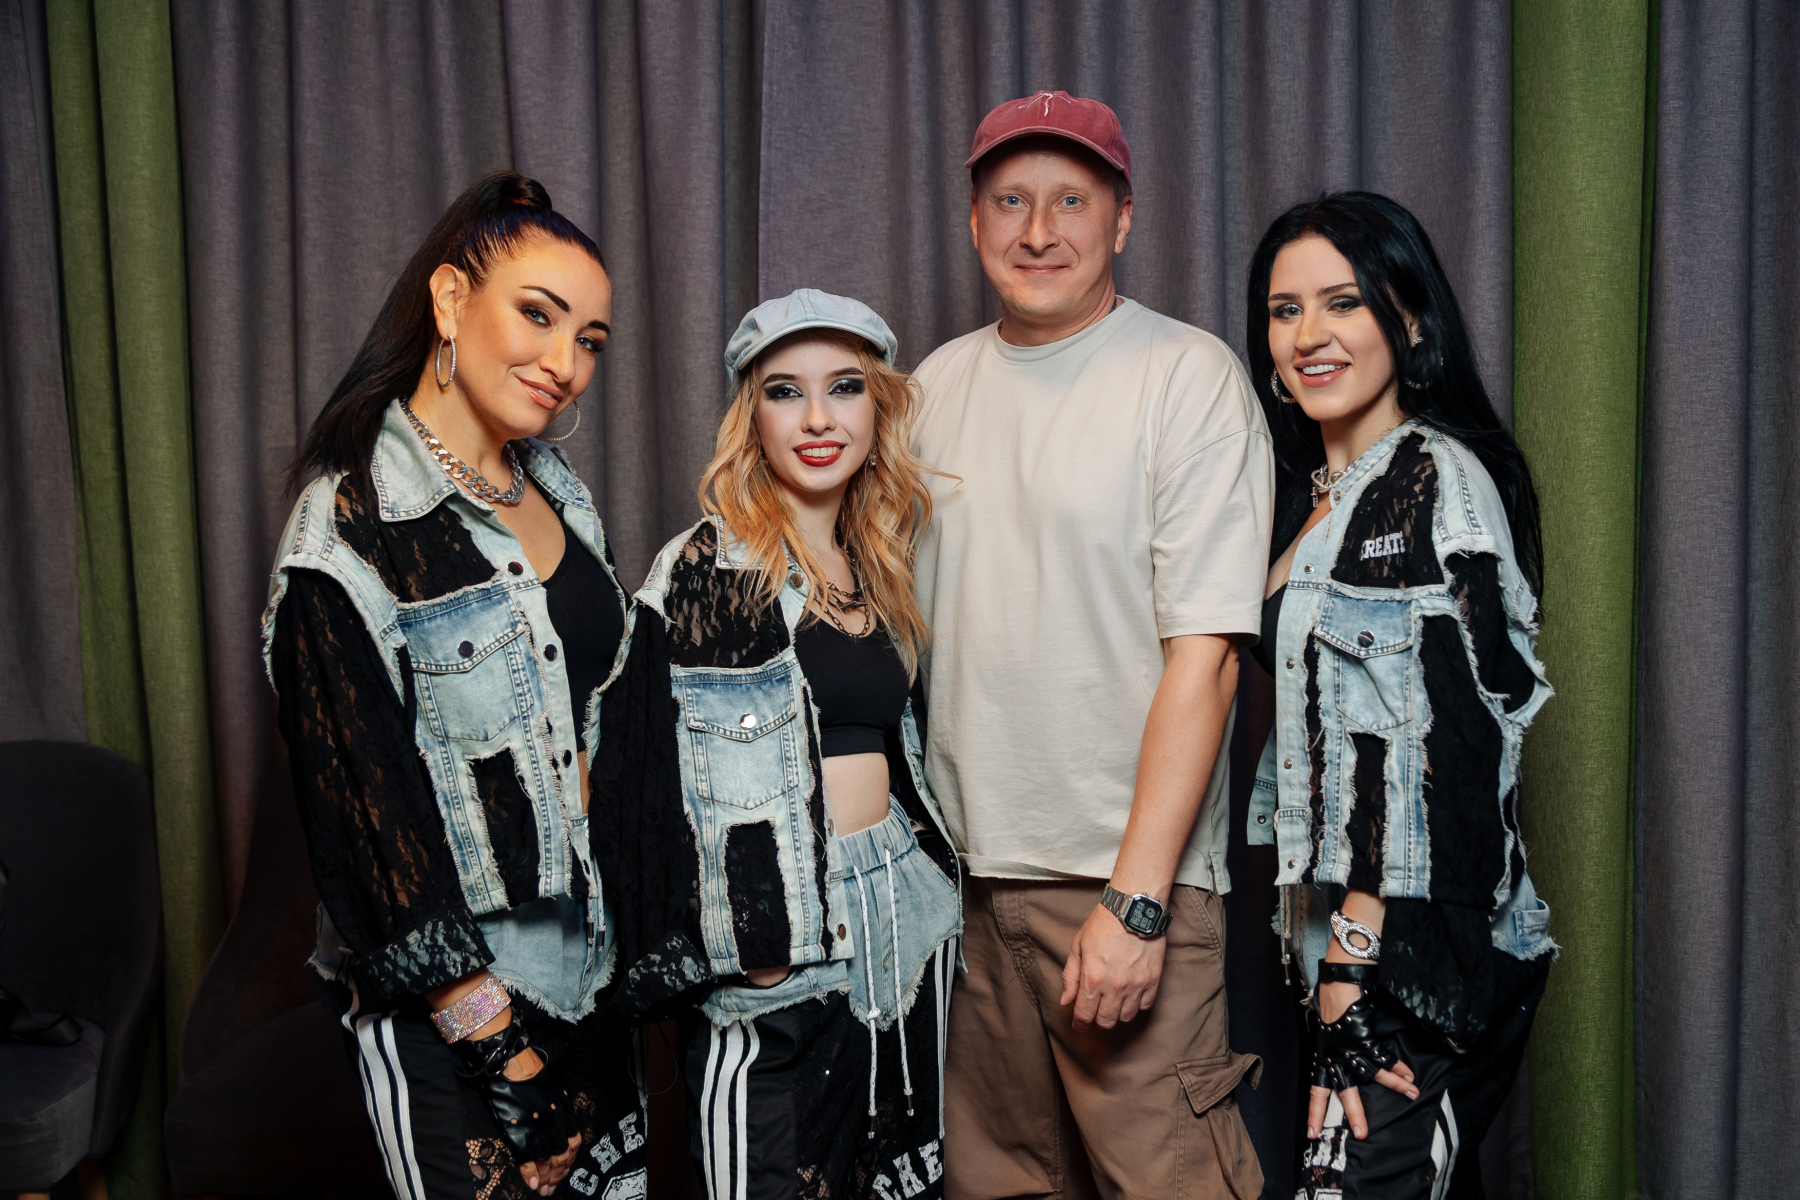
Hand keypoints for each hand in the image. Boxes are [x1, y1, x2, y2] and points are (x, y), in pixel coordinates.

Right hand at [504, 1049, 580, 1194]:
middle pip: (561, 1155)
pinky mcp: (518, 1129)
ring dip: (544, 1178)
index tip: (564, 1173)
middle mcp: (554, 1120)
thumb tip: (556, 1133)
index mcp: (564, 1110)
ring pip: (546, 1160)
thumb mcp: (552, 1092)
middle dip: (557, 1175)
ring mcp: (536, 1126)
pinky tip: (530, 1183)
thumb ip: (557, 1112)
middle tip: (551, 1189)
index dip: (569, 1162)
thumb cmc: (529, 1075)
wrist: (509, 1063)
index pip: (573, 1143)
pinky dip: (529, 1173)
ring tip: (541, 1190)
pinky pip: (526, 1157)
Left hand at [1059, 903, 1166, 1030]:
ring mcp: (1136, 985)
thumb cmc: (1103, 924)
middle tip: (1096, 1011)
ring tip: (1113, 1001)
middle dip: (1097, 1020)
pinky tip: (1130, 994)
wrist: (1133, 909)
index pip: (1085, 1015)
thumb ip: (1071, 977)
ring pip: (1126, 1017)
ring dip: (1117, 1013)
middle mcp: (1115, 986)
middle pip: (1106, 1021)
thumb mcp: (1078, 947)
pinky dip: (1136, 1005)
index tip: (1079, 1027)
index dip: (1080, 1025)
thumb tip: (1066, 1001)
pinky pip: (1144, 1006)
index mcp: (1093, 978)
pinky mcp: (1153, 981)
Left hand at [1306, 990, 1417, 1140]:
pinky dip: (1398, 1066)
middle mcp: (1335, 1057)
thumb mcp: (1329, 1034)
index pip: (1316, 1091)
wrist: (1337, 985)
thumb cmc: (1331, 1006)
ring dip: (1395, 1086)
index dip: (1315, 1113)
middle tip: (1362, 1134)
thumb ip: (1336, 1051)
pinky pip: (1384, 1057)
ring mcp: (1349, 1048)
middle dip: (1354, 1113)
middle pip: (1344, 1090)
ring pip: (1372, 1074)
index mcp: (1324, 1058)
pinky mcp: (1364, 1038)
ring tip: (1413, 1094)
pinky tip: (1410, 1074)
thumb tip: (1347, 1063)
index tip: (1312, 1134)